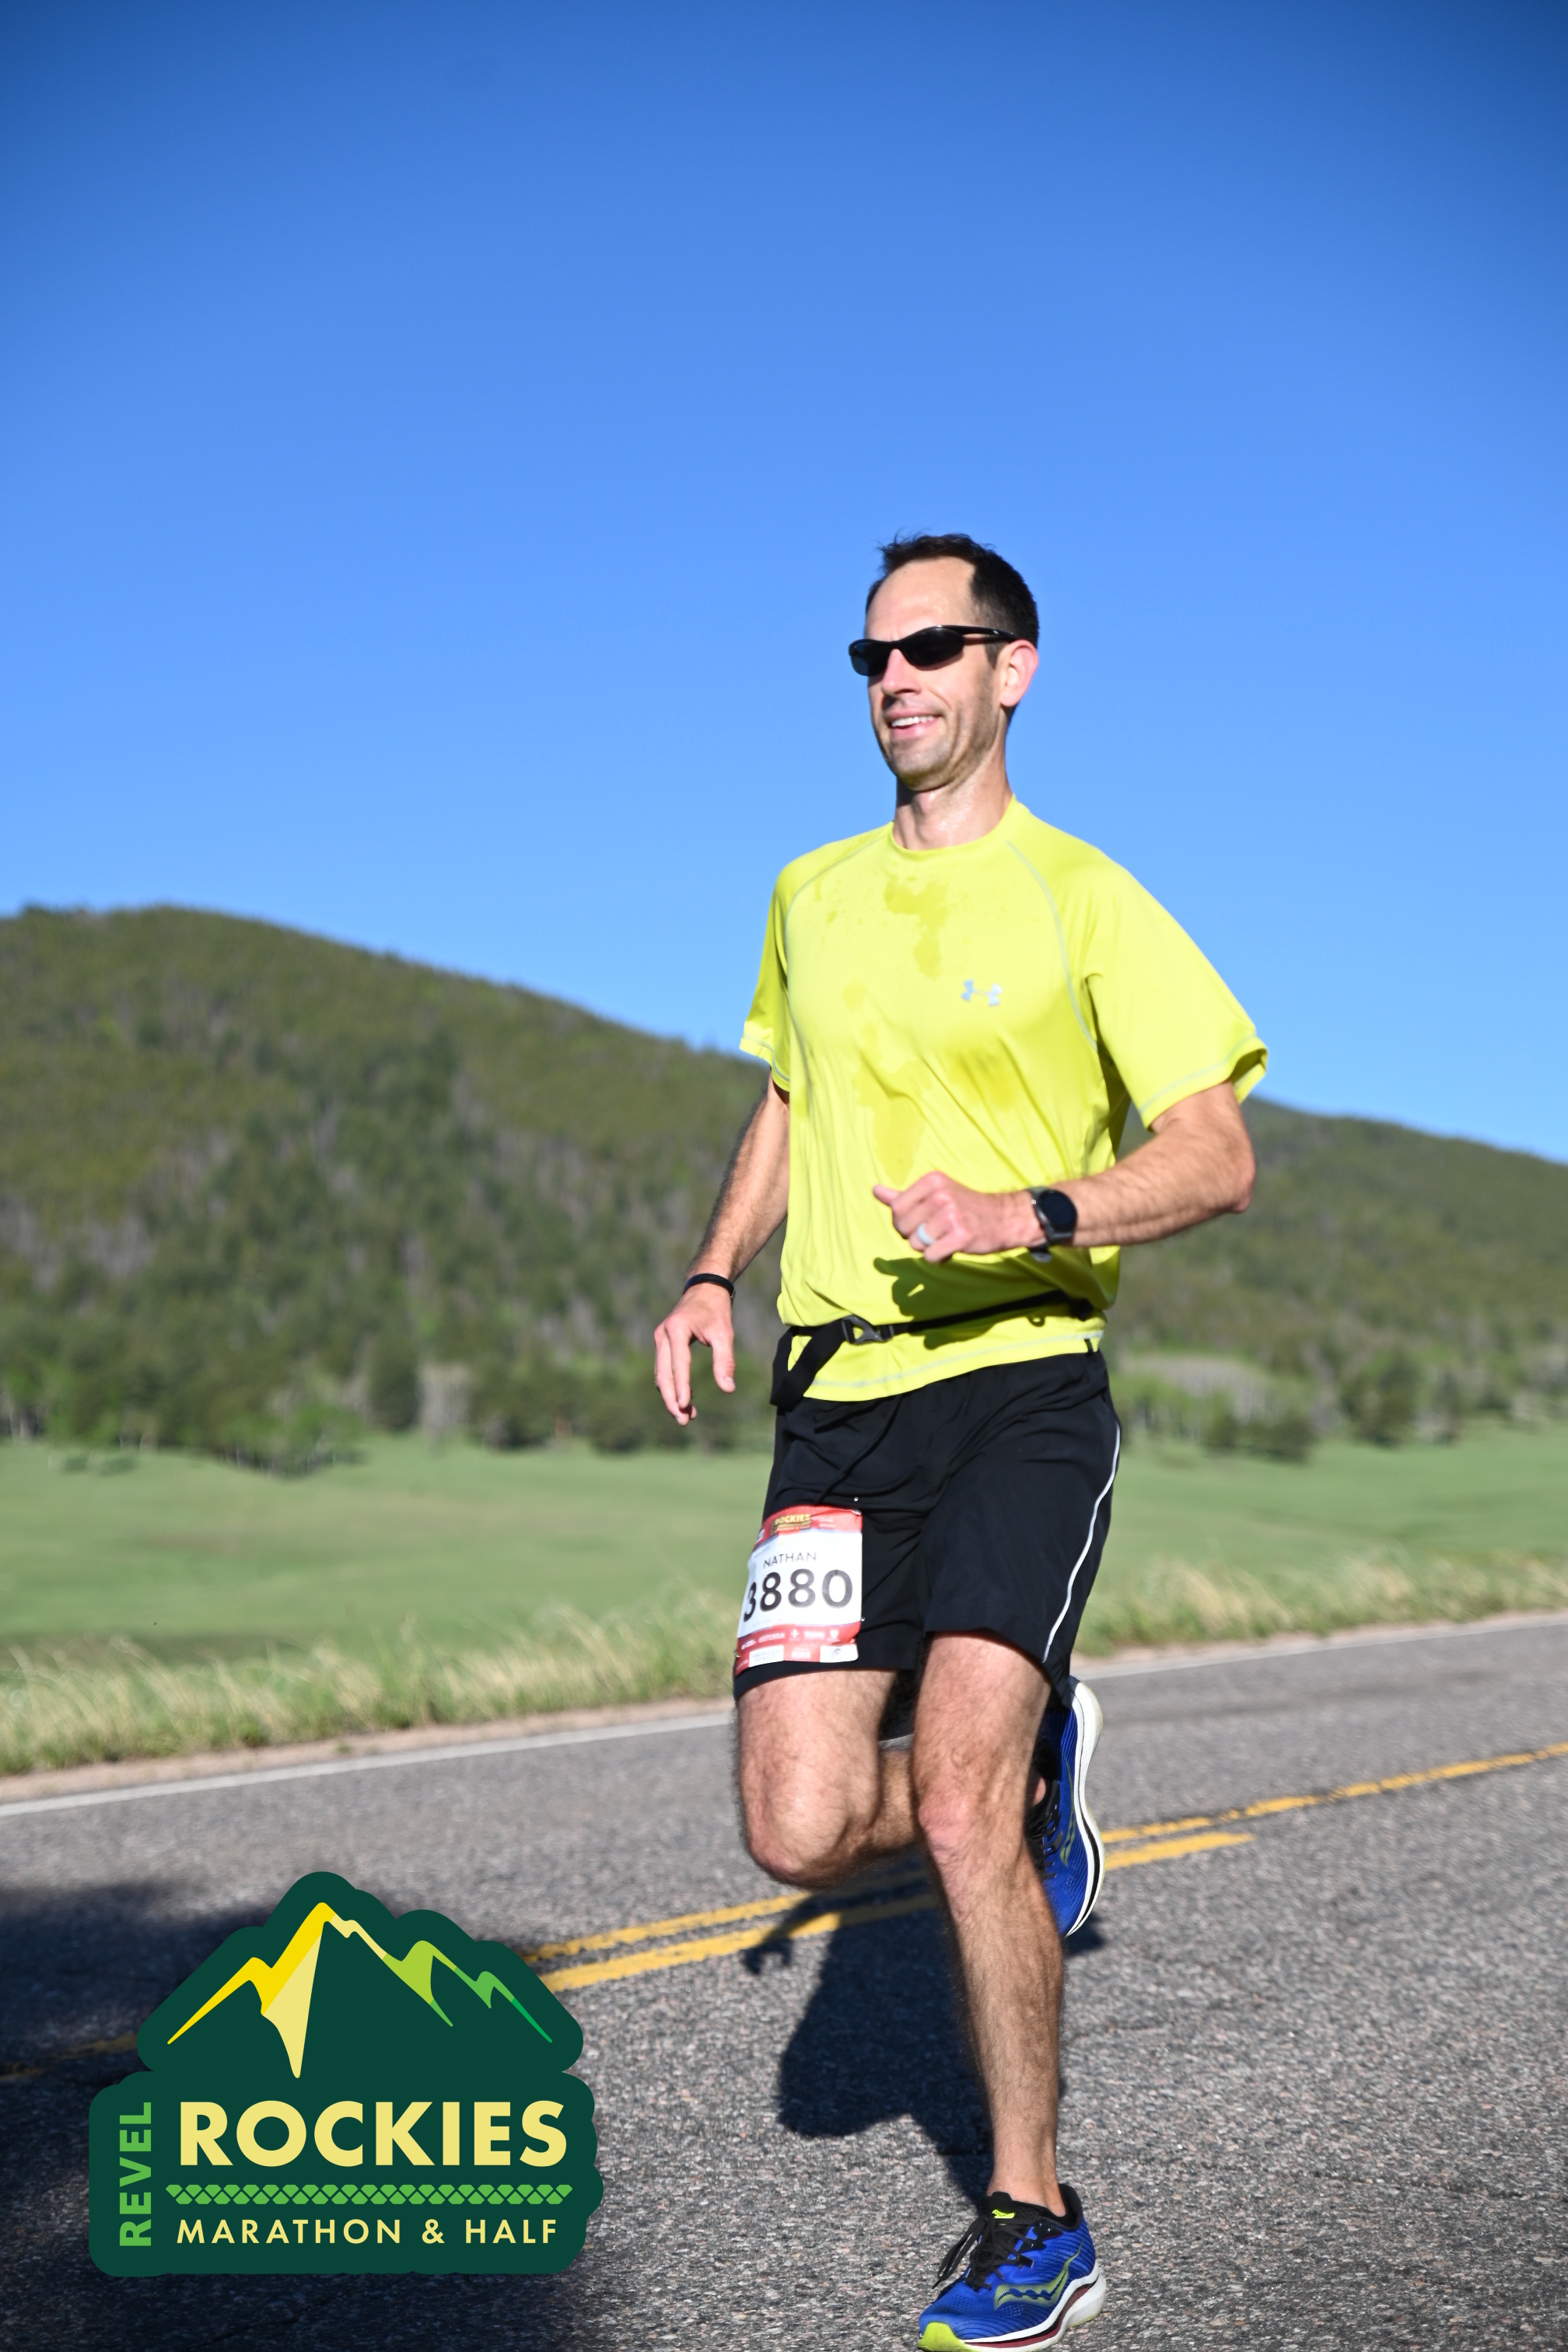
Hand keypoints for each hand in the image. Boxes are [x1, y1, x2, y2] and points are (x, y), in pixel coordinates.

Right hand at [654, 1280, 735, 1423]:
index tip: (685, 1407)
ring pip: (660, 1375)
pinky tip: (685, 1400)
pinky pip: (663, 1370)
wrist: (705, 1288)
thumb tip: (727, 1389)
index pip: (678, 1364)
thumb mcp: (724, 1333)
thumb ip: (725, 1360)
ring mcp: (660, 1339)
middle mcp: (662, 1334)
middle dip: (672, 1400)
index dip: (681, 1387)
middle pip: (663, 1374)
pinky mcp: (662, 1344)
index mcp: (677, 1329)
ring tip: (687, 1416)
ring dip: (671, 1396)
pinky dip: (672, 1386)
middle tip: (684, 1421)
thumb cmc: (717, 1310)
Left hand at [872, 1173, 1036, 1263]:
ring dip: (929, 1247)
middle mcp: (941, 1195)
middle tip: (937, 1231)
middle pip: (904, 1228)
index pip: (897, 1208)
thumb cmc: (964, 1207)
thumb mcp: (935, 1194)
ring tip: (947, 1237)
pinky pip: (931, 1256)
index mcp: (932, 1181)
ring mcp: (951, 1215)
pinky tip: (952, 1247)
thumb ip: (903, 1196)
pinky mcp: (961, 1235)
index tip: (921, 1221)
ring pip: (916, 1244)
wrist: (1003, 1218)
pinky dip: (940, 1257)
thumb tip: (875, 1190)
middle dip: (916, 1236)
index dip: (903, 1222)